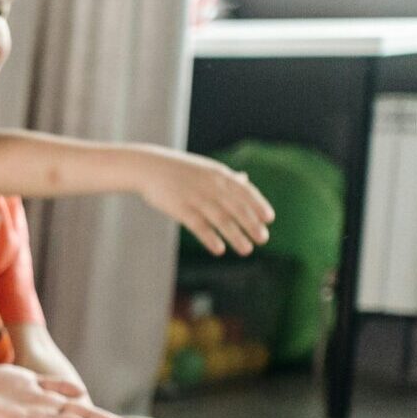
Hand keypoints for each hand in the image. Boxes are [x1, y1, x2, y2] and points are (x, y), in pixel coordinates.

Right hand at [140, 151, 273, 255]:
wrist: (147, 167)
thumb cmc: (178, 170)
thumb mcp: (205, 170)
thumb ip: (225, 177)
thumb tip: (245, 179)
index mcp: (219, 175)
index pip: (245, 191)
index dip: (258, 205)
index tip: (269, 219)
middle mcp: (211, 186)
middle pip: (236, 208)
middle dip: (251, 224)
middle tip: (263, 239)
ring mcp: (196, 197)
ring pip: (221, 219)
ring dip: (236, 235)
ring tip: (246, 250)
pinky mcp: (180, 208)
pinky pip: (199, 225)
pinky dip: (210, 238)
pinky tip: (219, 250)